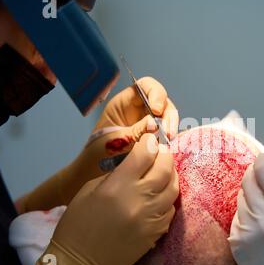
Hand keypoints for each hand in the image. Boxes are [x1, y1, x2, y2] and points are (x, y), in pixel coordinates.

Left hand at [16, 76, 178, 212]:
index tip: (157, 110)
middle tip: (168, 133)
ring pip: (167, 118)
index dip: (156, 93)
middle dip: (168, 115)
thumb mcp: (117, 142)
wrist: (92, 177)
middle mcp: (138, 110)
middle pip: (162, 102)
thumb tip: (157, 124)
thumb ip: (137, 131)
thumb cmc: (98, 156)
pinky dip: (171, 139)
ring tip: (169, 141)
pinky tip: (170, 147)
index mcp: (124, 104)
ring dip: (171, 127)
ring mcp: (148, 124)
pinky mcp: (154, 139)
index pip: (145, 87)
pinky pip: (166, 133)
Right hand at [22, 134, 178, 264]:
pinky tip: (161, 194)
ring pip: (173, 188)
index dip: (149, 143)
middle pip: (164, 168)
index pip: (144, 154)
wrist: (80, 263)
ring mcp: (151, 218)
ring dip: (171, 175)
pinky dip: (169, 198)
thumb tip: (135, 164)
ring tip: (164, 170)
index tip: (150, 140)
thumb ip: (116, 174)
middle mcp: (139, 199)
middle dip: (164, 155)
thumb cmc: (77, 224)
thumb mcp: (89, 190)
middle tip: (161, 152)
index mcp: (118, 186)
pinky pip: (171, 209)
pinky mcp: (156, 233)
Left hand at [228, 154, 263, 264]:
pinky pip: (236, 219)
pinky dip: (245, 217)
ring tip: (263, 206)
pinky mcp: (236, 242)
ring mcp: (246, 229)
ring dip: (250, 197)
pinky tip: (257, 225)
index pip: (263, 169)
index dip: (263, 161)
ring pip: (241, 199)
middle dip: (254, 175)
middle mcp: (263, 215)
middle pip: (248, 180)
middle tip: (260, 177)